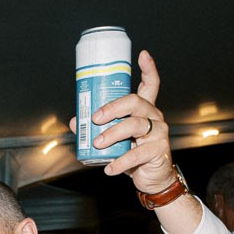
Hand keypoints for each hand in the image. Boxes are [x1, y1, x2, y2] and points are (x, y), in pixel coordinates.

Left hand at [85, 50, 173, 192]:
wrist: (152, 178)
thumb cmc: (133, 154)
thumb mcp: (114, 140)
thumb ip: (96, 128)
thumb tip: (75, 121)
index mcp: (145, 110)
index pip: (151, 85)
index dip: (148, 69)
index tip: (143, 55)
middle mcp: (154, 116)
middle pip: (135, 102)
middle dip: (112, 108)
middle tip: (95, 119)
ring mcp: (158, 133)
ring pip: (135, 125)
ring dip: (112, 134)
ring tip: (97, 144)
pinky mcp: (158, 150)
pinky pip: (137, 154)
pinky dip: (120, 162)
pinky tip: (109, 168)